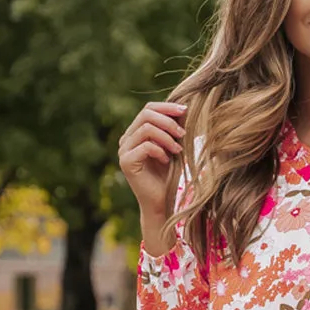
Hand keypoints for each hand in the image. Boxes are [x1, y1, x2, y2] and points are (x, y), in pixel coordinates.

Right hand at [118, 100, 187, 241]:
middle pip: (146, 114)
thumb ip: (173, 129)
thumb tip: (184, 108)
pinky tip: (167, 161)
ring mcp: (123, 150)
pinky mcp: (126, 162)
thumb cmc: (168, 175)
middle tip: (183, 134)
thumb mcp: (173, 147)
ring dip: (166, 137)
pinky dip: (160, 150)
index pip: (148, 109)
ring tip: (178, 150)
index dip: (167, 107)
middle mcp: (126, 139)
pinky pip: (145, 146)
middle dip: (168, 121)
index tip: (186, 110)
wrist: (161, 202)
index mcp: (135, 132)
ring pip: (146, 128)